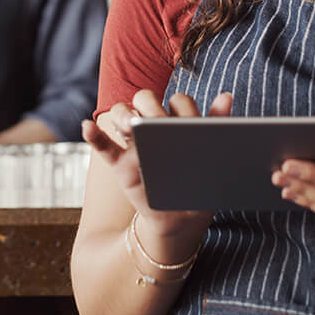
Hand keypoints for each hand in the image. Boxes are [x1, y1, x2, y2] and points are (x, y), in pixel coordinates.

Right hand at [83, 89, 232, 237]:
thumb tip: (227, 95)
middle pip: (146, 98)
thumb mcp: (211, 157)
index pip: (179, 100)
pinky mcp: (120, 165)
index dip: (181, 105)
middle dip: (149, 104)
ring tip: (129, 125)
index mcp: (180, 121)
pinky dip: (93, 135)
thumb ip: (218, 125)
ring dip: (122, 114)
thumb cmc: (200, 183)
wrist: (182, 219)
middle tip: (154, 120)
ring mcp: (135, 143)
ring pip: (122, 115)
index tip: (185, 120)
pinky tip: (87, 127)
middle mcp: (155, 126)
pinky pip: (103, 146)